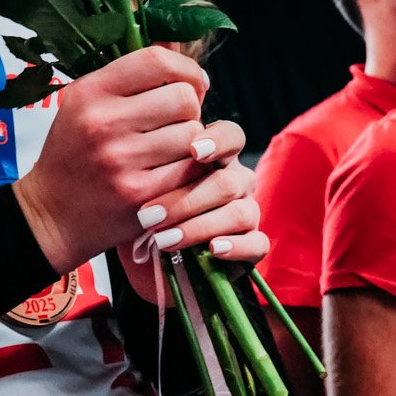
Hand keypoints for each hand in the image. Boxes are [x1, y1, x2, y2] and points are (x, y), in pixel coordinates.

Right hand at [14, 48, 259, 272]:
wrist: (51, 215)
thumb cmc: (75, 153)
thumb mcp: (87, 104)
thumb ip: (131, 75)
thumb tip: (176, 39)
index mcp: (90, 92)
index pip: (157, 60)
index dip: (187, 70)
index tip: (193, 83)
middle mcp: (102, 122)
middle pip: (184, 98)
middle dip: (189, 111)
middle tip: (175, 125)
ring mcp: (121, 160)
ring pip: (193, 135)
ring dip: (191, 143)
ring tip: (170, 151)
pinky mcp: (140, 193)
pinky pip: (191, 169)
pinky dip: (190, 171)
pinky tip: (172, 174)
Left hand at [118, 120, 268, 305]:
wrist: (149, 258)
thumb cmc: (143, 214)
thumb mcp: (138, 186)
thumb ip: (148, 164)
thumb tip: (143, 138)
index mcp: (217, 158)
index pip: (230, 137)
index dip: (218, 141)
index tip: (193, 150)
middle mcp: (237, 182)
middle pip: (227, 182)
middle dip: (186, 200)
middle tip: (148, 215)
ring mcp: (248, 213)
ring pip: (240, 213)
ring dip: (199, 227)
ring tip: (162, 240)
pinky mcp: (252, 246)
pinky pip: (257, 244)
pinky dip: (236, 247)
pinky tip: (212, 249)